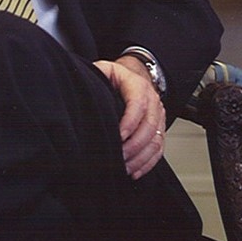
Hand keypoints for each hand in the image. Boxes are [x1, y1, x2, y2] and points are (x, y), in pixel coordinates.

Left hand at [94, 56, 166, 179]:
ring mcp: (159, 117)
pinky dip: (148, 162)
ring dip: (141, 157)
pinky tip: (136, 171)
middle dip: (134, 145)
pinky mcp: (160, 130)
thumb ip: (97, 74)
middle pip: (150, 127)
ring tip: (125, 168)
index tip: (119, 137)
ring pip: (156, 141)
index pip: (138, 105)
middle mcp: (153, 103)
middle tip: (119, 157)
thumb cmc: (118, 76)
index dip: (130, 122)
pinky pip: (159, 149)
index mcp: (139, 87)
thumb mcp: (106, 69)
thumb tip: (80, 84)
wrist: (138, 75)